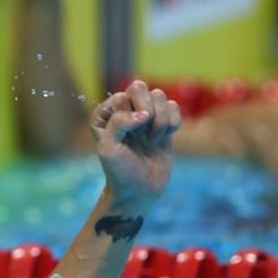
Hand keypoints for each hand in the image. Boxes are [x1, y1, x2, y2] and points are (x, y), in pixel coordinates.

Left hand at [91, 80, 180, 211]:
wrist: (140, 191)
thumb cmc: (120, 171)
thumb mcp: (109, 148)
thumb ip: (118, 124)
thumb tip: (144, 113)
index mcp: (103, 115)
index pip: (120, 97)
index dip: (128, 117)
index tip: (127, 137)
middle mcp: (122, 111)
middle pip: (139, 87)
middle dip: (146, 110)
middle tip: (142, 134)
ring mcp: (144, 115)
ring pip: (159, 95)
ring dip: (160, 119)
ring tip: (151, 139)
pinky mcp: (163, 122)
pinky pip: (173, 106)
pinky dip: (173, 122)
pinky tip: (163, 138)